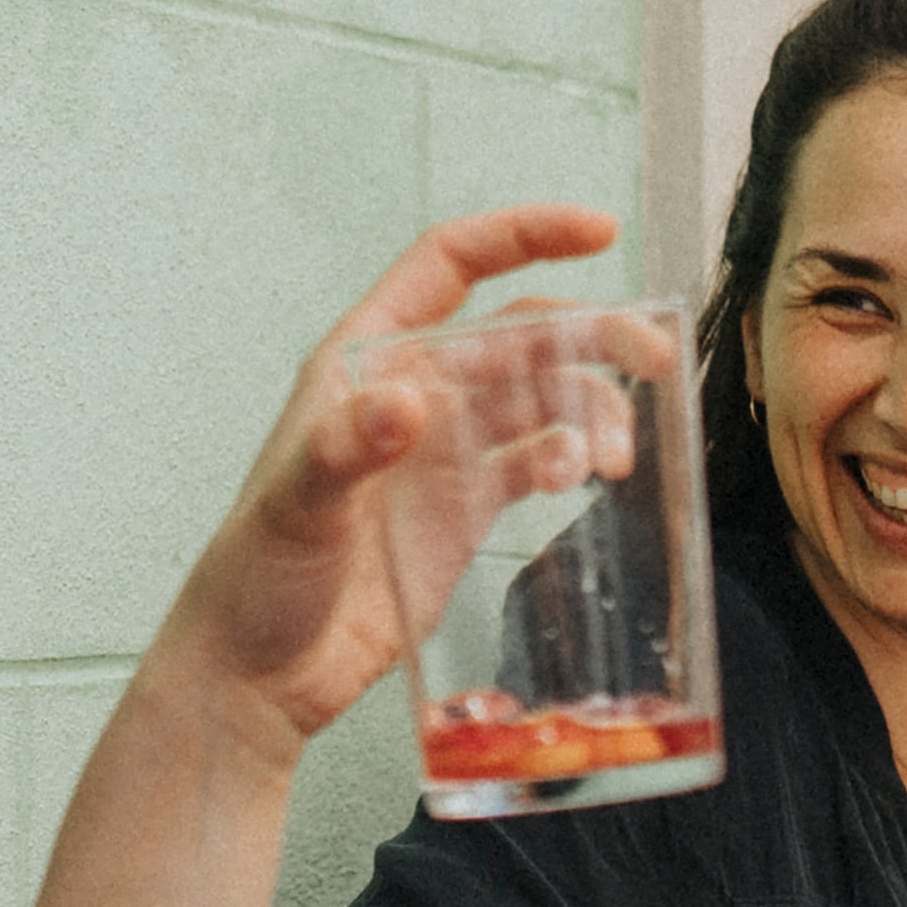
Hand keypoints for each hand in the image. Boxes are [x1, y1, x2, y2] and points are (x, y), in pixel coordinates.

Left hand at [148, 207, 624, 757]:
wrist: (260, 675)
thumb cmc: (253, 580)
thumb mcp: (294, 507)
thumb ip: (344, 450)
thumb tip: (402, 402)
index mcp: (364, 360)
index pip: (449, 265)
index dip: (521, 236)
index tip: (597, 232)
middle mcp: (410, 393)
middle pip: (518, 333)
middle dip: (591, 333)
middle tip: (652, 357)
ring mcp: (441, 453)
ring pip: (538, 398)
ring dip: (589, 409)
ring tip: (615, 456)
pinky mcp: (464, 510)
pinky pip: (533, 461)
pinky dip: (569, 458)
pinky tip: (585, 479)